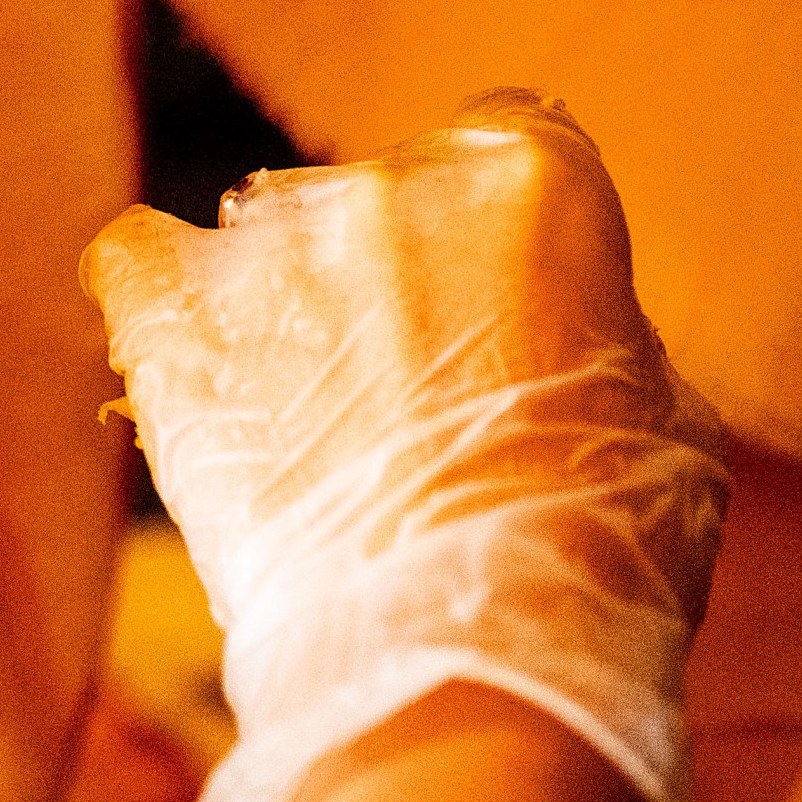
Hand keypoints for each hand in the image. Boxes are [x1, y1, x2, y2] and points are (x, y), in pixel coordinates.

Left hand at [84, 92, 727, 801]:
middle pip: (387, 191)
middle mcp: (392, 179)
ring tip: (320, 436)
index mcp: (533, 179)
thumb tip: (555, 307)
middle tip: (413, 402)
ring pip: (271, 234)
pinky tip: (197, 367)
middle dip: (399, 275)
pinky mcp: (169, 309)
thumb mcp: (663, 412)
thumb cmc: (594, 555)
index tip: (499, 293)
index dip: (502, 225)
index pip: (509, 137)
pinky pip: (138, 255)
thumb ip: (593, 318)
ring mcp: (270, 240)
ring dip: (292, 306)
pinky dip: (163, 302)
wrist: (461, 664)